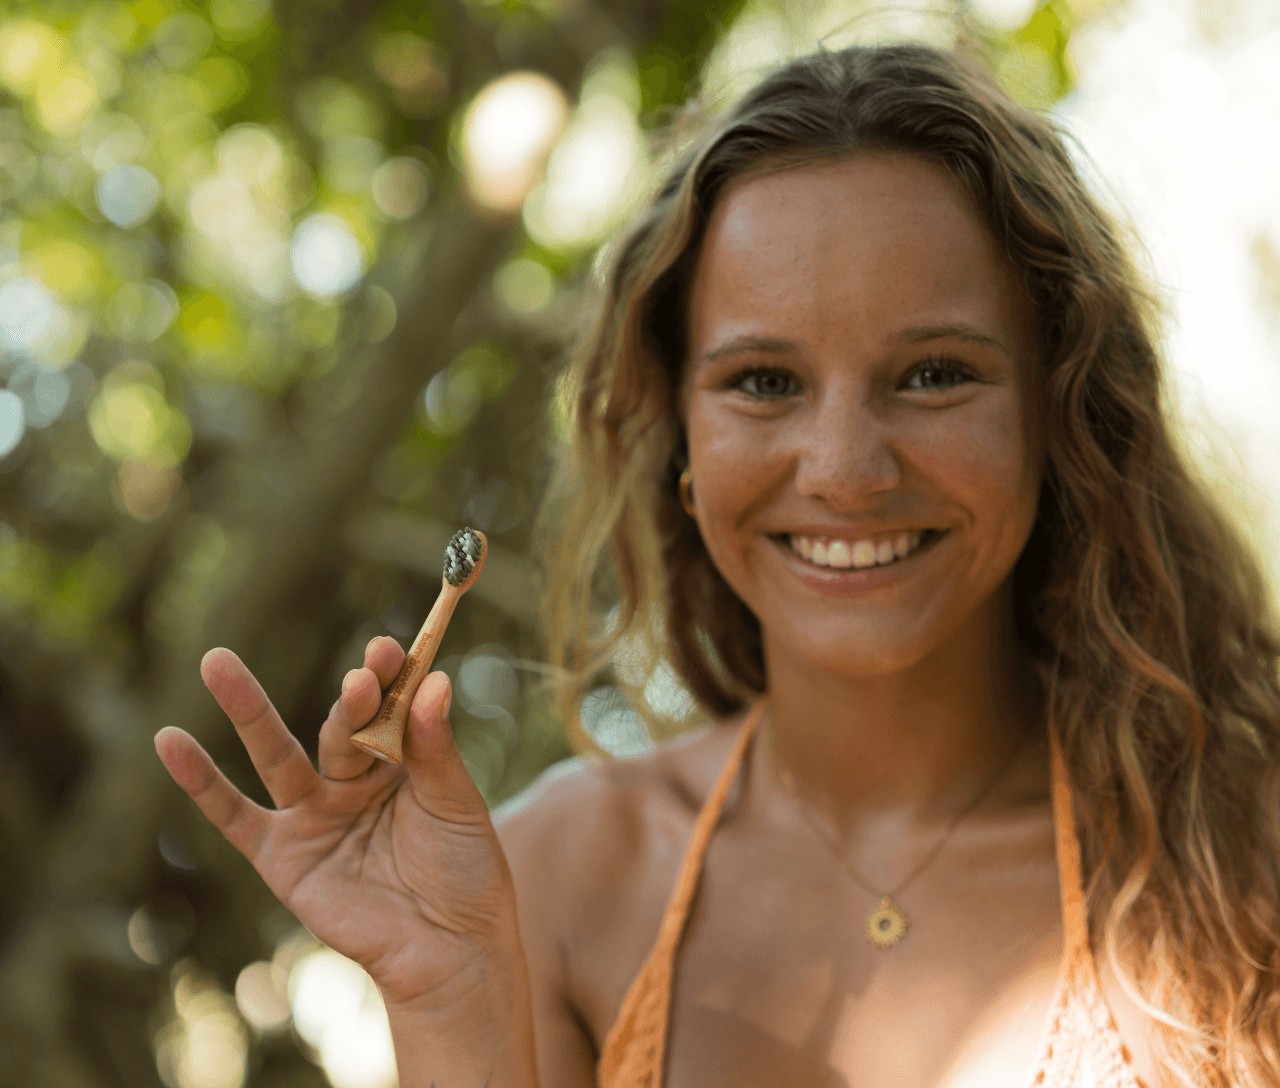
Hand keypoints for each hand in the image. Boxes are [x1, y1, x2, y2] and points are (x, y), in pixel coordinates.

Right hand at [155, 638, 521, 1013]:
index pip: (388, 705)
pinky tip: (170, 742)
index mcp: (400, 760)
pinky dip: (202, 782)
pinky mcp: (282, 855)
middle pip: (340, 724)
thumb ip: (436, 748)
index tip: (390, 648)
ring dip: (247, 708)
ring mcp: (314, 814)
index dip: (389, 677)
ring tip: (217, 661)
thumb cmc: (464, 872)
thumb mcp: (456, 804)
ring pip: (277, 753)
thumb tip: (436, 681)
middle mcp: (352, 779)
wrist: (449, 952)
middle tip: (363, 674)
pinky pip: (235, 815)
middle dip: (350, 698)